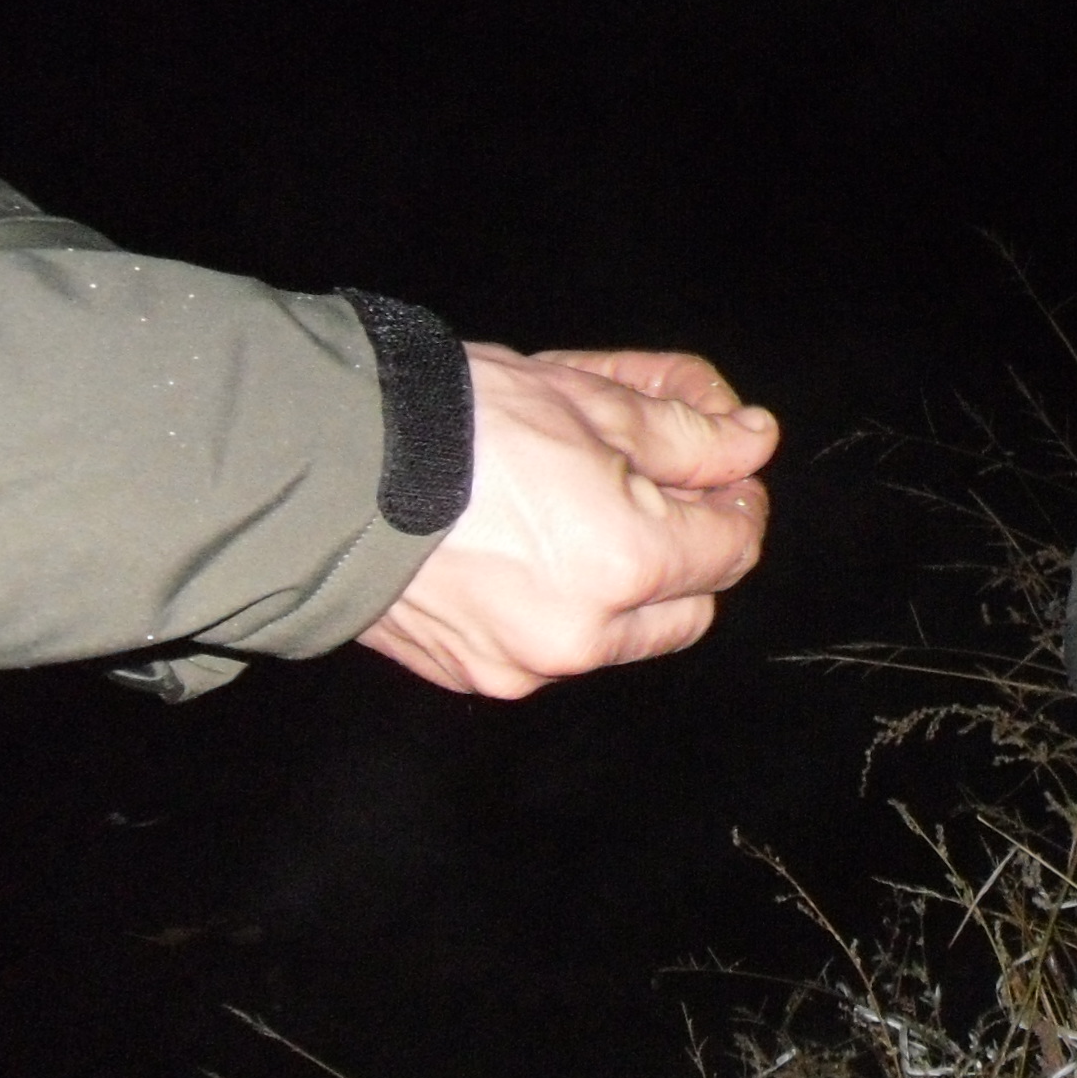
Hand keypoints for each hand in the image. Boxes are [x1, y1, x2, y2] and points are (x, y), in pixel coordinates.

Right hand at [356, 346, 777, 698]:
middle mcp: (584, 633)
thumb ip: (691, 436)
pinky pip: (550, 649)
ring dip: (627, 585)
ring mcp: (523, 664)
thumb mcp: (594, 403)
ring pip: (623, 636)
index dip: (737, 500)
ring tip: (584, 511)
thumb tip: (754, 442)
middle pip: (689, 606)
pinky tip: (526, 545)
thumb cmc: (458, 425)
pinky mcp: (471, 673)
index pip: (732, 547)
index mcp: (628, 564)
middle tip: (661, 489)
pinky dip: (560, 605)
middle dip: (689, 551)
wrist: (322, 468)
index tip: (724, 468)